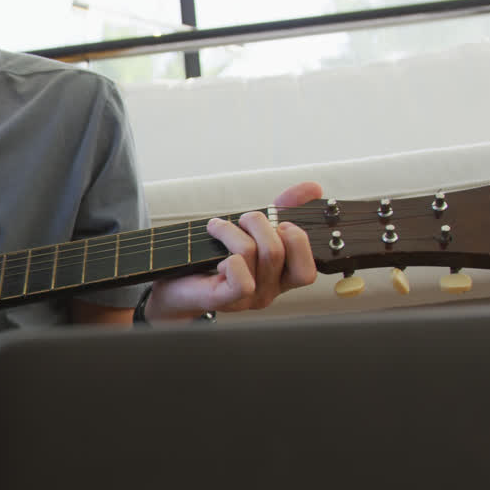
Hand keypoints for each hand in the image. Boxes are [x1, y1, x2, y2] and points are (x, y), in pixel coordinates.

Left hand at [144, 182, 322, 321]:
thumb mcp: (251, 229)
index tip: (278, 222)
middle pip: (278, 250)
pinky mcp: (224, 301)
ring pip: (253, 253)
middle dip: (257, 222)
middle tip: (240, 221)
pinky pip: (242, 281)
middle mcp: (269, 291)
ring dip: (231, 231)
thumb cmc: (214, 255)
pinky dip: (229, 259)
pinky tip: (216, 256)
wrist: (175, 285)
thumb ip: (283, 209)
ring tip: (217, 229)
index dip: (298, 239)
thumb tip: (314, 188)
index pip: (310, 269)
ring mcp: (248, 299)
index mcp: (281, 277)